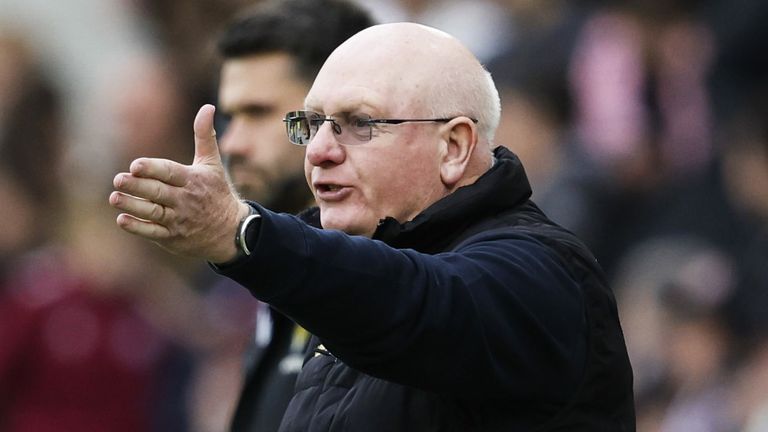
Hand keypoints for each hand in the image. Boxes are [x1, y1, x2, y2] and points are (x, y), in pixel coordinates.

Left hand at [109, 104, 250, 262]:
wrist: (230, 231)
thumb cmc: (216, 192)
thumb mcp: (212, 164)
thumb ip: (204, 136)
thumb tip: (207, 107)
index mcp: (192, 180)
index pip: (170, 173)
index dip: (152, 169)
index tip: (135, 165)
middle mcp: (185, 200)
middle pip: (158, 192)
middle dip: (138, 187)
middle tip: (118, 179)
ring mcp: (178, 220)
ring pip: (153, 213)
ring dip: (133, 206)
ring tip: (114, 197)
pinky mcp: (173, 237)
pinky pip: (153, 232)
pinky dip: (138, 227)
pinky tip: (122, 219)